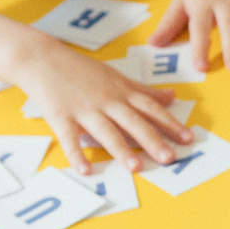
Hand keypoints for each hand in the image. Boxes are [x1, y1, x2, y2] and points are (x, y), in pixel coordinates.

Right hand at [14, 37, 192, 174]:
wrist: (41, 57)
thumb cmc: (82, 69)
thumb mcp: (117, 76)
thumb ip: (144, 90)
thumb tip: (173, 95)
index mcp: (122, 92)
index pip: (152, 109)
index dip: (171, 123)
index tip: (188, 138)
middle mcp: (107, 101)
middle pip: (134, 122)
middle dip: (153, 140)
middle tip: (170, 158)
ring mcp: (84, 109)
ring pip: (106, 131)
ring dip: (121, 150)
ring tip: (137, 167)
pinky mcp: (60, 116)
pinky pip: (69, 138)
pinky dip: (76, 154)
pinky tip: (86, 171)